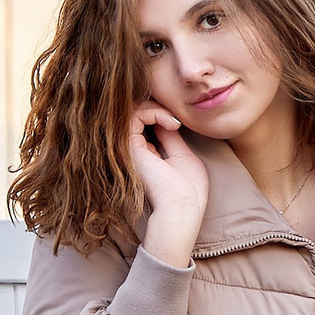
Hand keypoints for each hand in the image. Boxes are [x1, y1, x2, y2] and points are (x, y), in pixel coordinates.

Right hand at [128, 104, 209, 265]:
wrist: (182, 206)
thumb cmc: (187, 188)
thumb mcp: (182, 156)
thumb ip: (170, 137)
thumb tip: (166, 118)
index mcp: (146, 155)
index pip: (146, 123)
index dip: (162, 114)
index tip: (179, 124)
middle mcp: (133, 151)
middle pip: (138, 114)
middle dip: (158, 108)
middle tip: (176, 119)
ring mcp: (128, 148)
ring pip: (134, 111)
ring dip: (158, 109)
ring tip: (175, 122)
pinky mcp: (127, 146)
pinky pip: (135, 115)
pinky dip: (155, 112)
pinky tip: (171, 124)